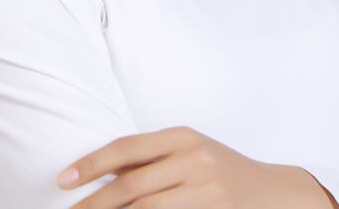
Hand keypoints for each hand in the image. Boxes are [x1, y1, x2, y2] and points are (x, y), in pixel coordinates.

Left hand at [56, 125, 334, 207]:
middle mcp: (193, 159)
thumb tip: (101, 175)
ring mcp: (205, 190)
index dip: (92, 163)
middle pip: (130, 187)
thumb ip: (154, 161)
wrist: (275, 193)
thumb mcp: (192, 153)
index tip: (63, 179)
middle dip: (93, 205)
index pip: (127, 148)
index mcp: (183, 137)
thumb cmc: (223, 171)